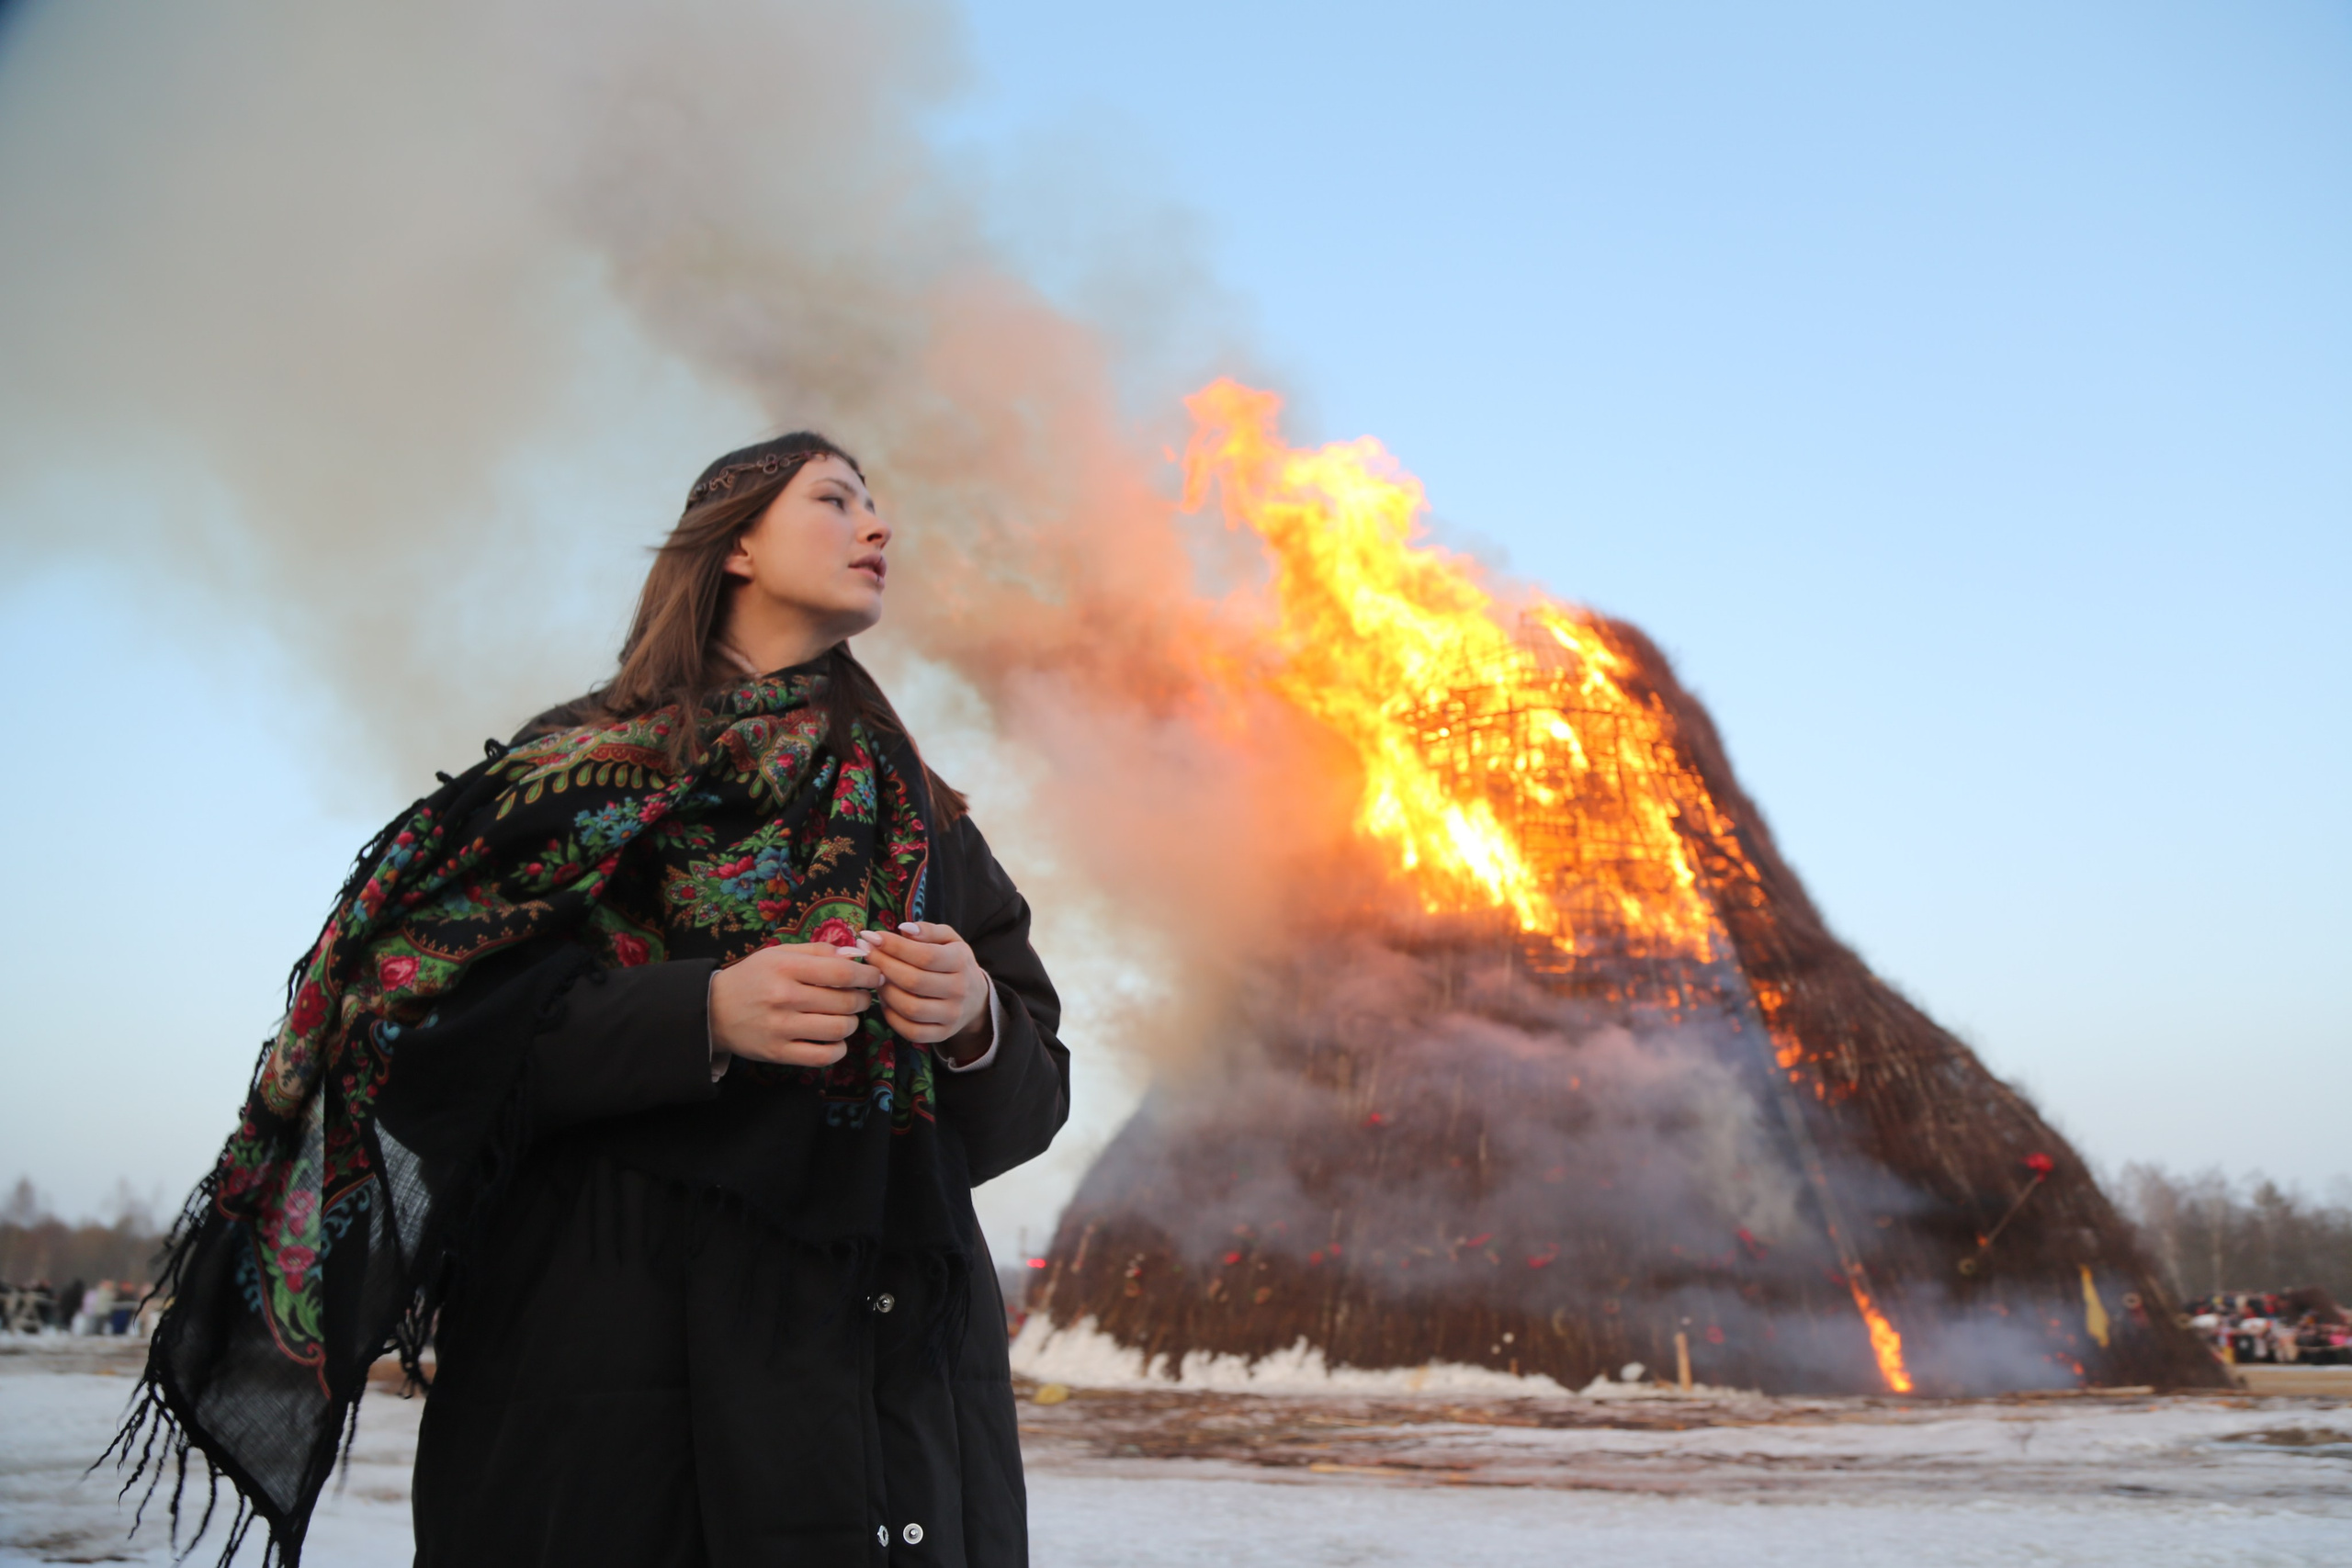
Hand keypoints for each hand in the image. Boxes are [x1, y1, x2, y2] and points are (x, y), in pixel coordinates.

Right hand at [708, 943, 881, 1066]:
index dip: (868, 975)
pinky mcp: (778, 1053)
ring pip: (839, 1029)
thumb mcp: (780, 954)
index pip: (842, 972)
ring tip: (846, 1016)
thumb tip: (858, 954)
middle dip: (863, 999)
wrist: (713, 1010)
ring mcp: (781, 1028)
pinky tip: (835, 1039)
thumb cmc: (753, 978)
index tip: (876, 976)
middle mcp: (784, 997)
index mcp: (785, 967)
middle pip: (846, 1001)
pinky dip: (838, 1049)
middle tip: (861, 997)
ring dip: (852, 1023)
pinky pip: (823, 1056)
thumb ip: (819, 951)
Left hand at [857, 922, 989, 1060]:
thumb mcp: (949, 939)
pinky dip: (891, 1016)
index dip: (894, 946)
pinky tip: (885, 1000)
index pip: (925, 955)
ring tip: (876, 977)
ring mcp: (951, 1015)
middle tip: (866, 954)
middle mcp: (959, 990)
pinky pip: (910, 1030)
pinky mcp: (941, 1034)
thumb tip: (904, 929)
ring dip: (885, 992)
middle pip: (914, 981)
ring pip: (910, 1007)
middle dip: (883, 965)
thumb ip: (928, 930)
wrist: (975, 999)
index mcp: (961, 962)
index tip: (871, 937)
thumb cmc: (954, 962)